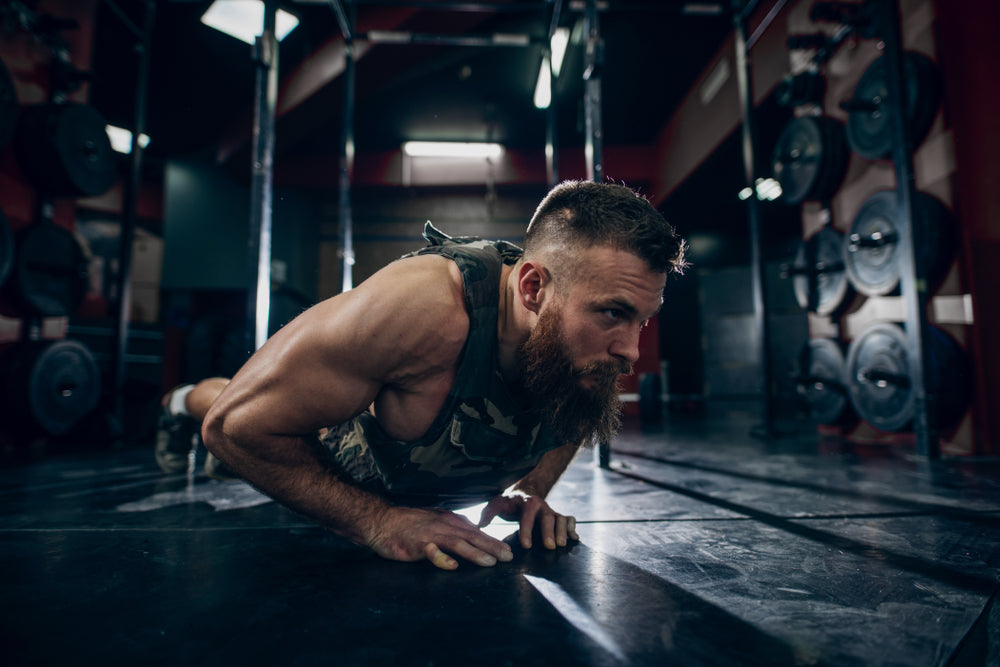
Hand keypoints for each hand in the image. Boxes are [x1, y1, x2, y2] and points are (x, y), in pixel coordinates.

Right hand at [365, 506, 513, 570]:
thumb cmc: (409, 524)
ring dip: (475, 553)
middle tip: (508, 557)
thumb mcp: (436, 521)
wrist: (382, 521)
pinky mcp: (417, 545)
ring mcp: (431, 535)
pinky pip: (431, 552)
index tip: (508, 551)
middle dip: (492, 547)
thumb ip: (454, 527)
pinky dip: (442, 559)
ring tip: (490, 562)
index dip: (493, 540)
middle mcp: (443, 526)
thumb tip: (474, 532)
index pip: (476, 531)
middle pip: (472, 537)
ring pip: (457, 543)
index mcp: (449, 521)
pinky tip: (452, 566)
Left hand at [478, 492, 578, 550]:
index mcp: (526, 503)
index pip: (527, 515)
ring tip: (562, 545)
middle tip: (549, 546)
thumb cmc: (509, 503)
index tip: (525, 545)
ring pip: (560, 518)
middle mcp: (542, 506)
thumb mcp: (497, 504)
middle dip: (549, 531)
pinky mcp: (558, 517)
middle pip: (548, 517)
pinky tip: (574, 539)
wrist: (524, 494)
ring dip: (562, 531)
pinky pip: (569, 519)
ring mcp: (551, 511)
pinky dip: (572, 528)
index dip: (527, 530)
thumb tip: (480, 524)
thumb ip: (488, 512)